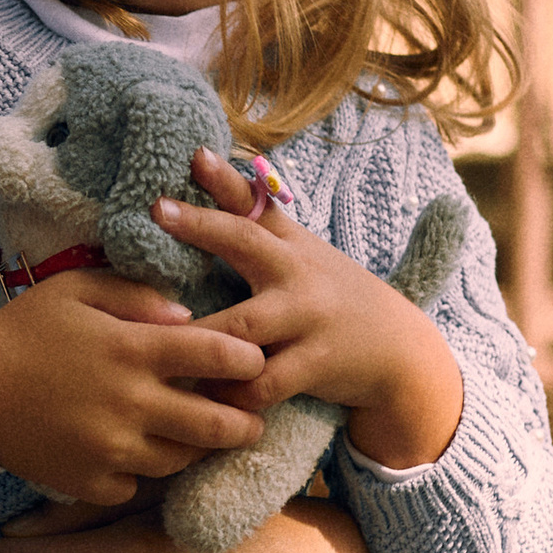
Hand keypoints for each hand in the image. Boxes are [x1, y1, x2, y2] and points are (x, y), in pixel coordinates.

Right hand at [0, 272, 264, 504]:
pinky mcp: (89, 483)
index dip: (248, 358)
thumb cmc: (24, 329)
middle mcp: (129, 404)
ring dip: (196, 449)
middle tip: (252, 418)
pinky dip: (140, 472)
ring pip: (181, 461)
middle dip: (246, 422)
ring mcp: (110, 450)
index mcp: (131, 349)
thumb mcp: (77, 289)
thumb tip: (189, 315)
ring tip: (198, 434)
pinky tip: (135, 453)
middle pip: (217, 425)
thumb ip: (137, 294)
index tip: (252, 360)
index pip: (219, 354)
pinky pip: (136, 486)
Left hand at [153, 151, 463, 469]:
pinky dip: (228, 393)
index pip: (255, 201)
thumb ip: (259, 222)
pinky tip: (202, 399)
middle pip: (244, 243)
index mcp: (289, 244)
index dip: (225, 176)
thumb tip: (205, 166)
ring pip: (239, 328)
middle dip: (201, 225)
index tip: (195, 153)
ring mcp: (307, 318)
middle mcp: (297, 272)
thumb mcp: (303, 255)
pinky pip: (260, 384)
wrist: (400, 353)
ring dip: (197, 338)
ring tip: (152, 342)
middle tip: (159, 209)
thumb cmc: (332, 298)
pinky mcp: (315, 365)